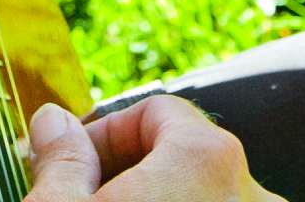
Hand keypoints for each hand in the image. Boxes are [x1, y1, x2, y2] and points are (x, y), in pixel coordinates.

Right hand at [24, 97, 284, 201]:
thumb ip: (61, 160)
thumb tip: (53, 122)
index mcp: (207, 158)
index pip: (155, 111)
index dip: (101, 135)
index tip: (67, 166)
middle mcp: (252, 191)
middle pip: (183, 158)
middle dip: (129, 174)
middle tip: (86, 199)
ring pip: (203, 197)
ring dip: (161, 201)